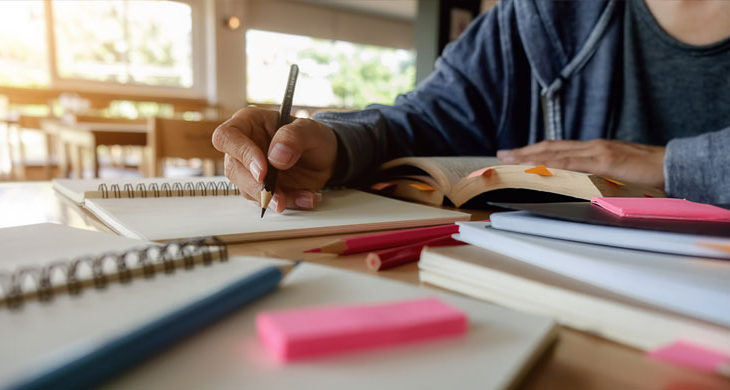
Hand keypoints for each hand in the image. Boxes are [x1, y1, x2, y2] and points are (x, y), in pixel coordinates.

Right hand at [212, 107, 337, 211]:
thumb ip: (294, 137)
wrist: (325, 159)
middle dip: (257, 186)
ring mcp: (249, 170)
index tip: (263, 171)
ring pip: (247, 190)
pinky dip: (288, 202)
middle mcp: (244, 147)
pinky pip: (267, 201)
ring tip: (305, 195)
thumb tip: (276, 156)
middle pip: (234, 169)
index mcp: (248, 123)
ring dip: (274, 198)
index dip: (241, 154)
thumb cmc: (313, 137)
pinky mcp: (260, 189)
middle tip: (279, 196)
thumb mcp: (310, 130)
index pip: (227, 137)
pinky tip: (306, 197)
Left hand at [496, 139, 665, 188]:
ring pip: (557, 153)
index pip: (556, 150)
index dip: (533, 152)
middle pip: (551, 148)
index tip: (512, 156)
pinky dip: (553, 164)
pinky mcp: (607, 161)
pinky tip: (538, 167)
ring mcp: (598, 153)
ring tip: (510, 160)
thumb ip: (595, 178)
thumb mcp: (615, 175)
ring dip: (531, 156)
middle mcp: (592, 147)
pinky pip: (574, 163)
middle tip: (501, 155)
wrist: (675, 166)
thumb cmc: (647, 174)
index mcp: (593, 151)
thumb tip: (574, 188)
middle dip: (524, 152)